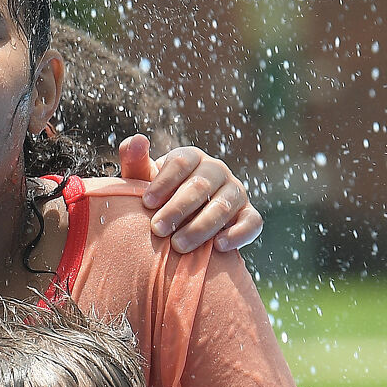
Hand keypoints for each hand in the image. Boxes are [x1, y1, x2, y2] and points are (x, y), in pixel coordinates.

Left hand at [120, 137, 262, 253]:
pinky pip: (251, 222)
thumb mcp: (143, 181)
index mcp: (191, 158)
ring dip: (201, 226)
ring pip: (224, 206)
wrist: (181, 223)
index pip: (181, 163)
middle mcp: (217, 171)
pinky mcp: (248, 215)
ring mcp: (236, 192)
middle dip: (178, 208)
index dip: (164, 182)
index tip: (146, 203)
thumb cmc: (158, 199)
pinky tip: (218, 246)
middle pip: (201, 185)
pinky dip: (238, 234)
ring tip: (178, 245)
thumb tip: (136, 140)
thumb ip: (135, 162)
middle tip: (157, 229)